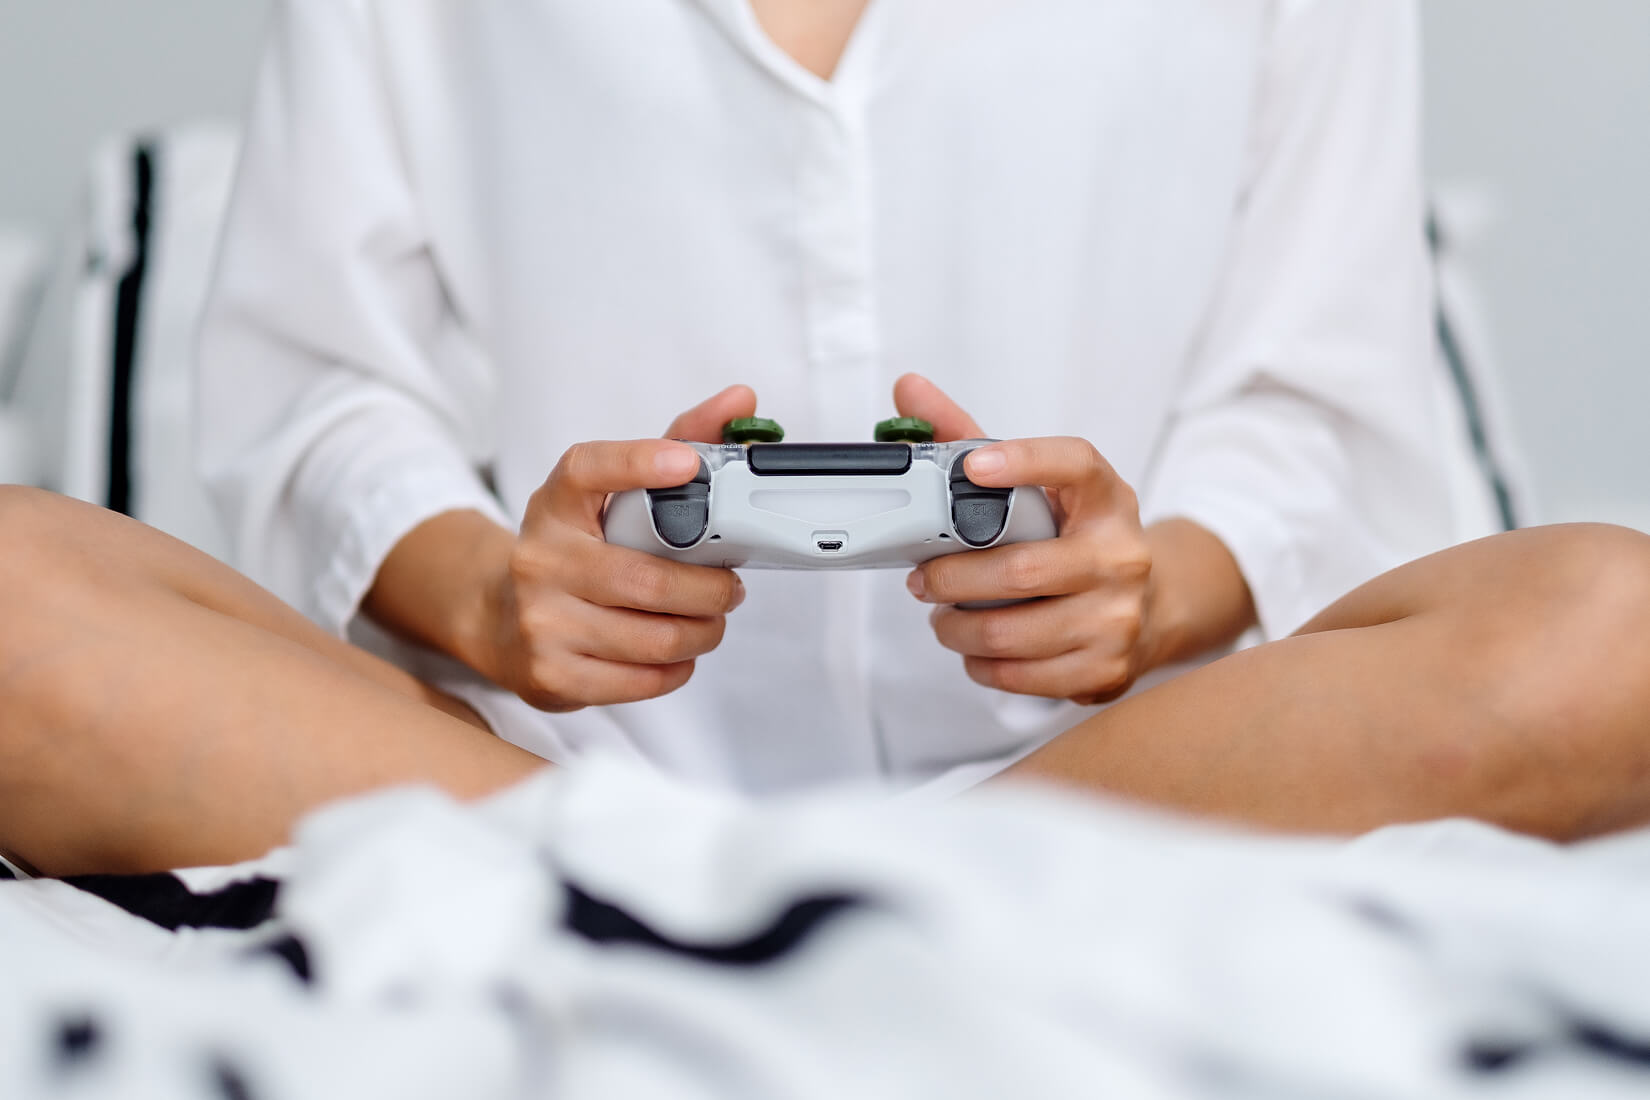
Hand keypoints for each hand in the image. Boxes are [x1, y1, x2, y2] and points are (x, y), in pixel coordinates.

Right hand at [474, 385, 757, 711]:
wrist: (501, 618)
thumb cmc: (578, 550)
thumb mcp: (613, 495)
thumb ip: (679, 442)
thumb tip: (742, 399)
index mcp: (558, 503)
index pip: (590, 470)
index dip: (638, 463)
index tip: (687, 463)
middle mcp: (541, 558)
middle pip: (651, 580)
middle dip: (711, 590)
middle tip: (729, 587)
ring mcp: (542, 621)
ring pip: (657, 637)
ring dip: (704, 632)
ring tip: (710, 620)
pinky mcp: (551, 675)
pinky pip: (643, 679)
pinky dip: (677, 668)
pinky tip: (676, 652)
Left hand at [894, 374, 1155, 704]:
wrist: (1148, 607)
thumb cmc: (1073, 539)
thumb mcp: (1037, 487)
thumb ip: (970, 437)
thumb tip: (908, 389)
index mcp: (1105, 498)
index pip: (1073, 464)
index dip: (1025, 461)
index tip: (974, 465)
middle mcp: (1122, 555)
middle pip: (1022, 570)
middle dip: (953, 579)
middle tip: (922, 580)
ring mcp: (1120, 617)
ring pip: (1013, 633)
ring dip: (959, 630)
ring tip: (944, 618)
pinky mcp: (1108, 669)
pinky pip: (1024, 677)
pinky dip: (984, 667)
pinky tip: (978, 651)